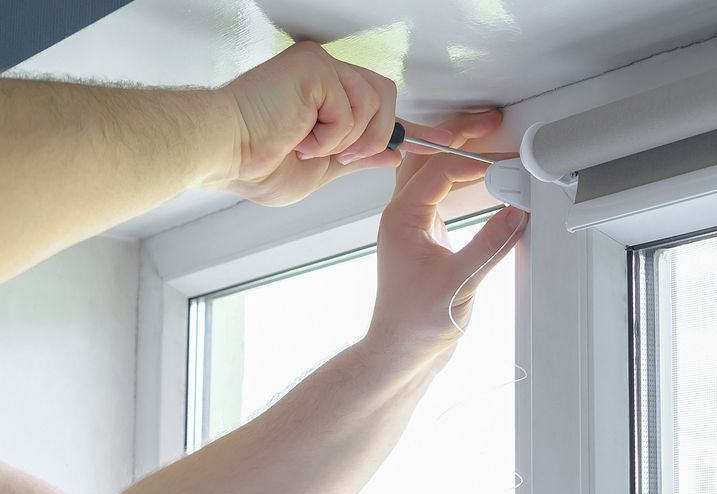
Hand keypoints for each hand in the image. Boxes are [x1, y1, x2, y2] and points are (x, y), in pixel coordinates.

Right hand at [211, 41, 451, 205]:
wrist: (224, 153)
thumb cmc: (255, 161)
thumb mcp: (321, 169)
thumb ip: (359, 157)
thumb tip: (392, 151)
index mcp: (329, 97)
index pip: (386, 109)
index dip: (423, 127)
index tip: (458, 137)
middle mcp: (328, 74)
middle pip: (388, 102)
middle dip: (369, 138)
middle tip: (333, 155)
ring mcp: (323, 67)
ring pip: (376, 106)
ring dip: (347, 139)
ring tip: (308, 143)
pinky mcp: (317, 67)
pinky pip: (353, 107)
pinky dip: (330, 133)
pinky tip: (300, 133)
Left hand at [366, 110, 527, 367]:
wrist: (400, 353)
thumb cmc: (415, 324)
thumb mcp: (459, 284)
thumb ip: (490, 244)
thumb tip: (517, 210)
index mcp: (401, 218)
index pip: (441, 168)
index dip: (478, 159)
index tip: (510, 162)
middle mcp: (401, 215)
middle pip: (427, 157)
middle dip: (459, 136)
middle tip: (491, 121)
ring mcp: (411, 225)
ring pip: (428, 171)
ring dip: (456, 153)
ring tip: (486, 138)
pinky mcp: (423, 237)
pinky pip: (437, 193)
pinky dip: (458, 178)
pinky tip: (481, 179)